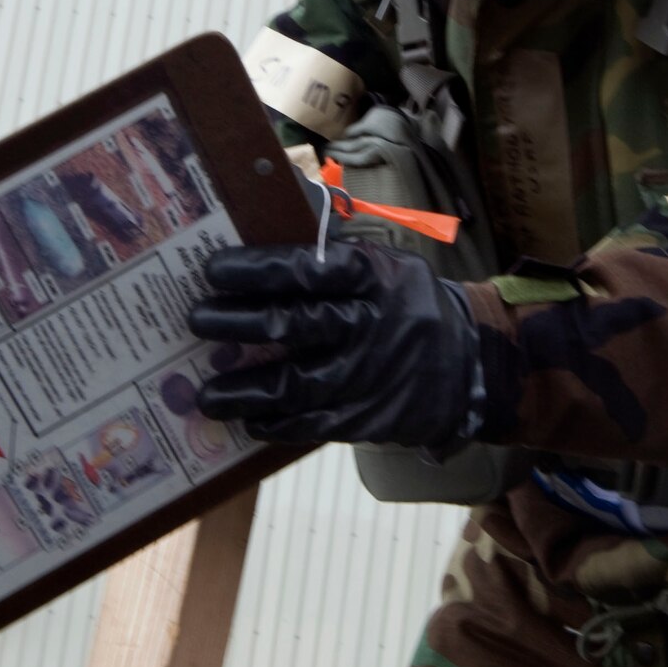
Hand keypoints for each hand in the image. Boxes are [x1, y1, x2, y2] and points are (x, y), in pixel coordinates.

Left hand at [189, 240, 482, 448]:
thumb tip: (263, 241)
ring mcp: (368, 376)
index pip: (310, 268)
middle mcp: (370, 325)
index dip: (259, 269)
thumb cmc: (408, 306)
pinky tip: (249, 420)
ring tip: (206, 393)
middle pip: (294, 324)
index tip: (213, 271)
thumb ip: (334, 259)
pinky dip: (276, 425)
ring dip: (245, 390)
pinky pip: (313, 425)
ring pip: (295, 385)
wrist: (470, 365)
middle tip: (197, 320)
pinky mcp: (368, 417)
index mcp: (374, 278)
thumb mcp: (386, 268)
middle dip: (238, 323)